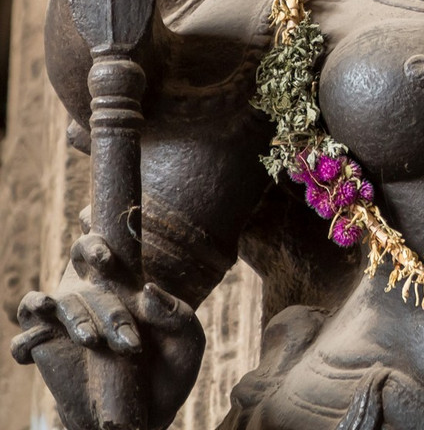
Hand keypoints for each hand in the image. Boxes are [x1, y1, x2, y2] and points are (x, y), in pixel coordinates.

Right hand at [11, 234, 203, 429]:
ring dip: (61, 306)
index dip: (104, 226)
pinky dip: (26, 340)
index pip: (112, 242)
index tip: (119, 232)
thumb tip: (147, 289)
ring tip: (87, 335)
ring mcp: (66, 323)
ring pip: (47, 299)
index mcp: (127, 283)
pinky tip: (41, 342)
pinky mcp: (47, 352)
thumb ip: (175, 315)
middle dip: (90, 250)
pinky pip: (22, 341)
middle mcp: (92, 294)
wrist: (148, 412)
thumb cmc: (171, 369)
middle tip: (106, 262)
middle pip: (79, 255)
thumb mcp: (186, 342)